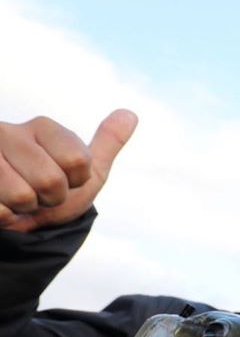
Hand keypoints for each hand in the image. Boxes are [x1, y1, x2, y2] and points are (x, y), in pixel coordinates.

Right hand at [0, 109, 136, 230]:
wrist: (18, 223)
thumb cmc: (52, 193)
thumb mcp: (86, 173)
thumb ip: (106, 145)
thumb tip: (131, 113)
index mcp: (42, 126)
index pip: (78, 161)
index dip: (76, 182)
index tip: (64, 180)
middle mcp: (7, 131)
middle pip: (50, 180)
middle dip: (50, 199)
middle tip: (38, 194)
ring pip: (22, 196)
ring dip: (25, 209)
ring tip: (16, 199)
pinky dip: (3, 216)